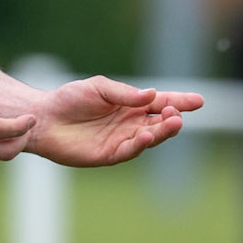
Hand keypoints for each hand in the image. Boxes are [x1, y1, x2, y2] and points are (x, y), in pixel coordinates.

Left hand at [31, 78, 203, 167]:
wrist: (43, 118)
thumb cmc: (70, 99)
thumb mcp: (99, 87)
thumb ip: (124, 93)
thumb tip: (152, 94)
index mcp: (130, 105)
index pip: (160, 103)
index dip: (180, 102)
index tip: (199, 101)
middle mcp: (129, 123)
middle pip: (158, 123)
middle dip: (172, 119)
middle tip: (179, 114)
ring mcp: (120, 140)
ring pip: (148, 138)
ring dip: (161, 132)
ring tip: (171, 123)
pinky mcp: (107, 155)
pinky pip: (128, 151)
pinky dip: (139, 144)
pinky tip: (145, 136)